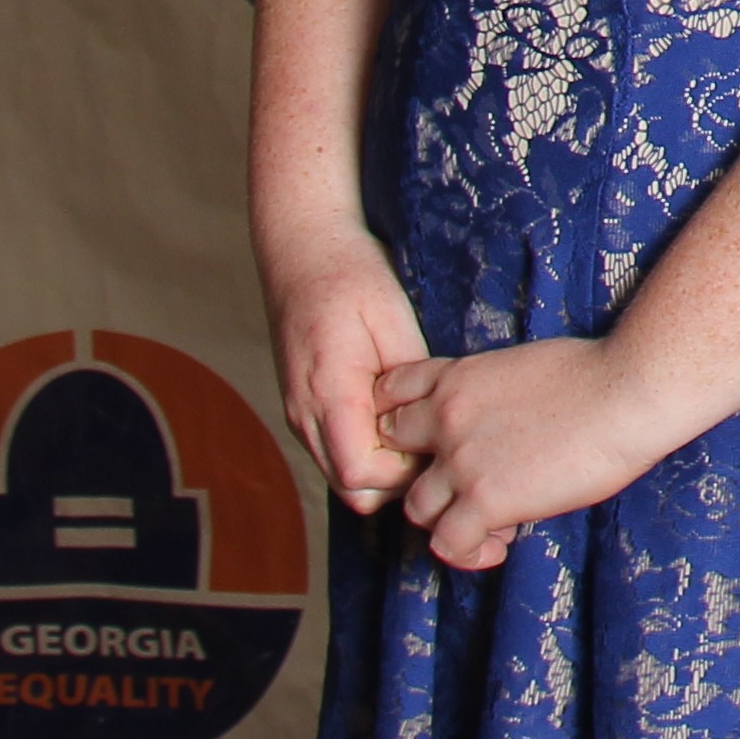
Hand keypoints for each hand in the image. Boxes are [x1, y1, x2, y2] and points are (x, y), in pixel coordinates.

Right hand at [262, 228, 429, 514]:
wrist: (304, 252)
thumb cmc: (352, 278)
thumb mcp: (395, 322)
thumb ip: (411, 380)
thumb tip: (434, 423)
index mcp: (328, 394)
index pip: (361, 474)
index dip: (406, 473)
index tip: (440, 445)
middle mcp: (304, 415)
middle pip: (350, 487)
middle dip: (398, 480)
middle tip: (438, 443)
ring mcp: (299, 414)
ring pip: (340, 475)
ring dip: (382, 468)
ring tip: (422, 430)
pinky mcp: (304, 407)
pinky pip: (335, 451)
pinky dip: (366, 451)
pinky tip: (399, 420)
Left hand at [375, 337, 680, 571]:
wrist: (628, 391)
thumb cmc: (597, 371)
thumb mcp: (524, 365)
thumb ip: (491, 391)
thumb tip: (495, 417)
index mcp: (458, 378)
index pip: (390, 394)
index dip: (399, 419)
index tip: (426, 437)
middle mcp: (446, 419)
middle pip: (390, 454)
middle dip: (416, 471)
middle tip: (454, 486)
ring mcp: (461, 462)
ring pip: (414, 507)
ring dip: (443, 517)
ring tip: (483, 522)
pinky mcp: (484, 501)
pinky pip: (447, 544)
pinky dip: (467, 553)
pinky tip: (498, 547)